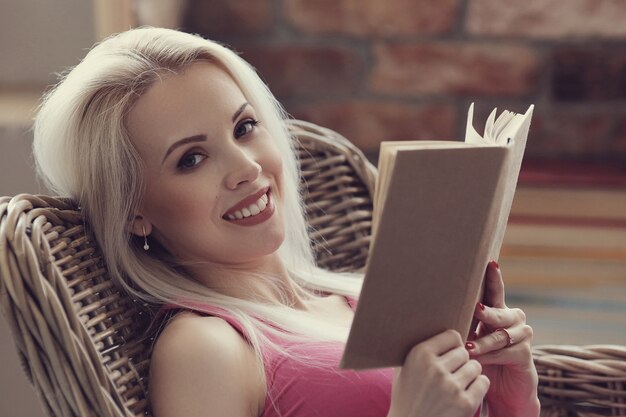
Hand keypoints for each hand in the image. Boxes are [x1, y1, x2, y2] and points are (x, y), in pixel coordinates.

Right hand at [387, 330, 488, 416]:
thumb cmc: (406, 398)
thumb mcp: (402, 369)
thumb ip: (415, 349)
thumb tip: (424, 325)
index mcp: (419, 354)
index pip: (452, 336)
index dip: (452, 345)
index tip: (448, 354)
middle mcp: (435, 368)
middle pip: (464, 351)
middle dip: (460, 362)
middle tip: (452, 372)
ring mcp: (451, 386)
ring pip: (475, 366)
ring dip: (469, 374)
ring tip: (458, 383)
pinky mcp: (465, 404)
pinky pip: (483, 382)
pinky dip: (478, 387)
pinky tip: (466, 392)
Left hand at [466, 261, 539, 416]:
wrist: (502, 388)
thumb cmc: (481, 359)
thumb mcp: (470, 338)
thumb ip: (463, 323)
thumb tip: (438, 310)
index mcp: (498, 310)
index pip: (494, 291)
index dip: (494, 277)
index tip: (491, 263)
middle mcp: (513, 318)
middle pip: (498, 312)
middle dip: (487, 311)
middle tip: (476, 309)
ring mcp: (522, 335)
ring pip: (499, 335)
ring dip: (482, 343)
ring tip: (467, 348)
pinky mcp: (525, 354)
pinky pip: (505, 352)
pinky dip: (490, 357)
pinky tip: (478, 361)